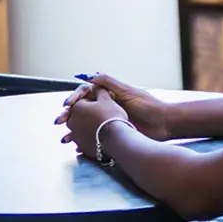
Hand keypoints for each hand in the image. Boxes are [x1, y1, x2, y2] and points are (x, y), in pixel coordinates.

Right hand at [55, 72, 172, 141]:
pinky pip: (93, 137)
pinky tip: (77, 147)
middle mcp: (105, 106)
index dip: (74, 99)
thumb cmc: (147, 105)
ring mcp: (107, 120)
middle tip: (59, 122)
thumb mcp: (127, 91)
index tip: (67, 105)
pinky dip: (84, 142)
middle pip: (81, 110)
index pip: (84, 93)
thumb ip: (108, 82)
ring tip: (65, 139)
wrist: (162, 123)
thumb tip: (88, 75)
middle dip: (69, 116)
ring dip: (73, 131)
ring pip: (85, 125)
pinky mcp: (111, 133)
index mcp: (107, 93)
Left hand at [63, 88, 128, 159]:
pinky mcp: (82, 146)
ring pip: (77, 130)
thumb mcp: (107, 98)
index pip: (80, 101)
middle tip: (93, 116)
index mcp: (76, 107)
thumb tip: (96, 87)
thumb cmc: (111, 117)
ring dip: (82, 129)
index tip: (95, 104)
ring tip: (92, 130)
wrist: (116, 138)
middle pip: (76, 116)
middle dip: (83, 116)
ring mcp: (75, 135)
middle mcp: (72, 121)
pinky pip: (82, 142)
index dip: (89, 102)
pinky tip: (92, 140)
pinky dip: (86, 140)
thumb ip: (99, 90)